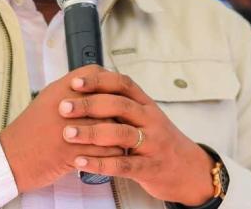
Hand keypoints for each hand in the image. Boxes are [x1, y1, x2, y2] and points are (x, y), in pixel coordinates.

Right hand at [0, 64, 124, 193]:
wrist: (10, 158)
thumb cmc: (29, 132)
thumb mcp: (47, 100)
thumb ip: (69, 91)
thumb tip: (92, 86)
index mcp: (59, 90)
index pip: (95, 74)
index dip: (109, 82)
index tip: (114, 92)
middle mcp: (66, 106)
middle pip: (108, 101)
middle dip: (119, 113)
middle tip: (124, 119)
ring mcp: (70, 129)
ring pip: (111, 127)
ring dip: (119, 135)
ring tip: (121, 140)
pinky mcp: (72, 153)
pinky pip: (105, 152)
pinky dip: (113, 155)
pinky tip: (112, 156)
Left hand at [58, 66, 215, 205]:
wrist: (187, 169)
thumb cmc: (156, 139)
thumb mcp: (143, 116)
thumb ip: (120, 103)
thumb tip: (85, 85)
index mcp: (145, 104)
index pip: (122, 84)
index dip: (98, 81)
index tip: (74, 83)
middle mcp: (150, 120)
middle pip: (119, 105)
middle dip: (89, 105)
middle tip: (63, 107)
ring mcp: (152, 144)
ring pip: (121, 134)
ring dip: (92, 133)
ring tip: (67, 134)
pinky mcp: (150, 168)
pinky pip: (123, 164)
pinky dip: (100, 163)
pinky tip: (80, 162)